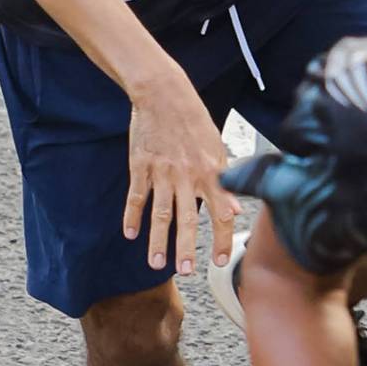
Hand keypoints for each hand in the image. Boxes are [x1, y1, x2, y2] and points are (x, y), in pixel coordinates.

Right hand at [125, 62, 238, 274]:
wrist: (164, 94)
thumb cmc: (194, 121)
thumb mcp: (217, 148)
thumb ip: (225, 181)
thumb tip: (236, 211)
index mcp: (211, 171)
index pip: (221, 213)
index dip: (222, 239)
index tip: (221, 261)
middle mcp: (187, 175)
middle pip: (188, 218)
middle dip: (187, 247)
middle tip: (186, 271)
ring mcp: (162, 172)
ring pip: (160, 213)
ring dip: (157, 240)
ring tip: (155, 263)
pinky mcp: (140, 166)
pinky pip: (136, 196)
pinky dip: (131, 216)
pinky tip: (130, 234)